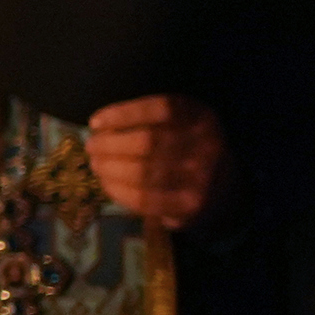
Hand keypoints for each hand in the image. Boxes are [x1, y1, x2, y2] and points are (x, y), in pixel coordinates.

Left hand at [83, 93, 231, 231]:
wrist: (223, 190)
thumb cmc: (186, 149)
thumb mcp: (180, 123)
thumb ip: (149, 119)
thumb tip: (99, 126)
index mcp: (201, 118)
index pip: (161, 109)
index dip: (123, 114)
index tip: (95, 122)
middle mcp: (206, 145)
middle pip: (146, 141)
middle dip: (108, 144)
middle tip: (91, 146)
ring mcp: (201, 177)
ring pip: (141, 172)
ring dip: (108, 168)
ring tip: (96, 164)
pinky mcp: (190, 205)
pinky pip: (143, 198)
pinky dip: (117, 190)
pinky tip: (106, 183)